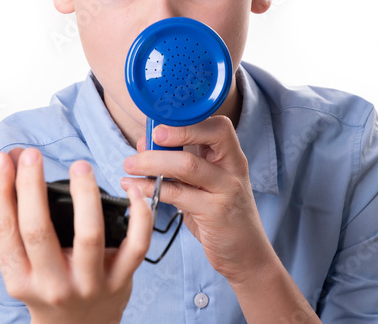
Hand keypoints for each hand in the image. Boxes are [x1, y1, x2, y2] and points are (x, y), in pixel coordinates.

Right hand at [0, 147, 152, 323]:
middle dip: (32, 187)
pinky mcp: (121, 280)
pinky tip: (130, 192)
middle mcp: (52, 283)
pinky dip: (138, 215)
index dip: (0, 191)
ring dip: (84, 195)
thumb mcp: (23, 265)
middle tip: (32, 155)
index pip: (5, 230)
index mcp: (21, 277)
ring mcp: (89, 283)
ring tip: (80, 167)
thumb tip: (14, 165)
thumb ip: (19, 221)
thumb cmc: (48, 289)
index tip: (2, 161)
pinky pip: (135, 244)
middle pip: (39, 230)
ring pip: (89, 235)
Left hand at [119, 116, 274, 284]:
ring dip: (153, 162)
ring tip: (130, 166)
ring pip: (188, 166)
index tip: (160, 125)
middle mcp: (233, 169)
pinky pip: (178, 194)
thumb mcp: (208, 185)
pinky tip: (137, 188)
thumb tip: (147, 143)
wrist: (247, 255)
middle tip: (141, 144)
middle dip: (170, 136)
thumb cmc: (224, 217)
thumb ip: (181, 164)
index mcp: (232, 157)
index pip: (218, 126)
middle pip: (206, 138)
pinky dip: (152, 188)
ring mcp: (227, 191)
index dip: (189, 121)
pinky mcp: (215, 214)